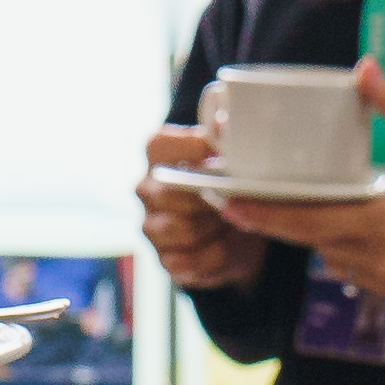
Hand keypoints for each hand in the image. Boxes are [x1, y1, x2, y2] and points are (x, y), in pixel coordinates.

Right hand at [138, 124, 267, 291]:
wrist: (238, 235)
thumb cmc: (230, 186)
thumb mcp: (230, 159)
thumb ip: (224, 139)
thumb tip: (224, 124)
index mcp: (158, 157)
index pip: (158, 145)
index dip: (191, 148)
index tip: (223, 155)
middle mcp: (147, 190)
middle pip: (170, 193)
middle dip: (210, 197)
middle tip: (238, 195)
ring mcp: (152, 227)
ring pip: (182, 229)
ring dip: (216, 226)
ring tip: (236, 219)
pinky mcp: (165, 260)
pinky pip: (190, 260)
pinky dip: (216, 254)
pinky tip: (228, 244)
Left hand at [207, 64, 384, 307]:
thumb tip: (364, 68)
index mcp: (384, 223)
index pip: (307, 223)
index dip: (264, 215)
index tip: (229, 204)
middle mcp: (383, 261)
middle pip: (316, 243)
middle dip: (291, 221)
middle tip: (261, 200)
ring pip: (339, 263)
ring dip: (329, 238)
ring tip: (326, 208)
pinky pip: (366, 278)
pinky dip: (357, 257)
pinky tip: (369, 232)